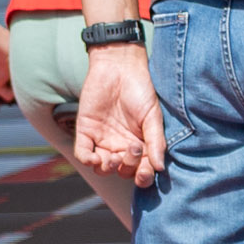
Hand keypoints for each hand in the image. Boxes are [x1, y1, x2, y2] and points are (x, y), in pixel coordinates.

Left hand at [71, 40, 164, 187]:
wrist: (120, 66)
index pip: (140, 171)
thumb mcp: (153, 117)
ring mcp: (102, 140)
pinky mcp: (85, 131)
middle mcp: (120, 146)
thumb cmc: (140, 90)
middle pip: (122, 171)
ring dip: (108, 168)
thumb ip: (156, 142)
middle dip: (128, 166)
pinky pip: (83, 154)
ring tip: (115, 156)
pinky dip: (88, 161)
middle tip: (133, 146)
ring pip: (102, 168)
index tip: (145, 172)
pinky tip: (96, 158)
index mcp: (140, 145)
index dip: (143, 177)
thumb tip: (160, 168)